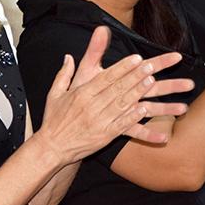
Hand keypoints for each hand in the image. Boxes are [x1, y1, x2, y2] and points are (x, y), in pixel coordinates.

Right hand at [36, 27, 191, 164]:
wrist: (52, 148)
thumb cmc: (54, 120)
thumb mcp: (55, 94)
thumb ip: (64, 74)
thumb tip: (68, 56)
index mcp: (81, 94)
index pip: (106, 77)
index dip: (122, 67)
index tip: (136, 58)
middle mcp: (91, 106)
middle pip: (117, 88)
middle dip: (135, 75)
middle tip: (150, 65)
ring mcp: (99, 122)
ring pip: (122, 104)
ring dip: (138, 92)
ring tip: (151, 82)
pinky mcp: (105, 136)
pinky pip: (122, 125)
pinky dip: (133, 117)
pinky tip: (145, 110)